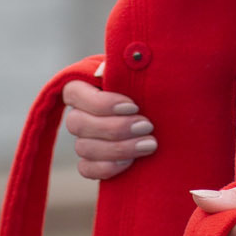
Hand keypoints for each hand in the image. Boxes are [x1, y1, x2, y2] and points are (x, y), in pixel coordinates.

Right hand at [61, 62, 156, 180]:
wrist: (160, 111)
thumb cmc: (147, 84)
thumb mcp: (139, 71)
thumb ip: (124, 66)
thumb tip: (109, 69)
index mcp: (82, 87)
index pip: (75, 94)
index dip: (103, 103)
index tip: (134, 106)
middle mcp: (77, 113)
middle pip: (78, 124)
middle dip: (115, 128)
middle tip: (147, 126)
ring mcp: (82, 139)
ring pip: (84, 148)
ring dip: (118, 149)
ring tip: (148, 144)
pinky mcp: (90, 162)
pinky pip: (86, 169)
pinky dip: (108, 168)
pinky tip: (131, 162)